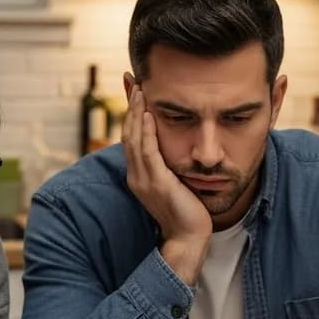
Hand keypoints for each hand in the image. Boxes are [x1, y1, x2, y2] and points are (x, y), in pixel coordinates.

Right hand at [121, 83, 210, 284]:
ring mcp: (144, 179)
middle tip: (133, 80)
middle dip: (131, 106)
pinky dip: (147, 132)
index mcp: (139, 175)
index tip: (135, 90)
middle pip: (128, 133)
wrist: (189, 239)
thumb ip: (170, 166)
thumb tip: (176, 148)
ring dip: (137, 113)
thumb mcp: (176, 183)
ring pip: (135, 139)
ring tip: (140, 89)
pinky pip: (148, 152)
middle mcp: (137, 175)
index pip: (132, 137)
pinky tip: (150, 114)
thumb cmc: (188, 213)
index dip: (132, 113)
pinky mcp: (157, 183)